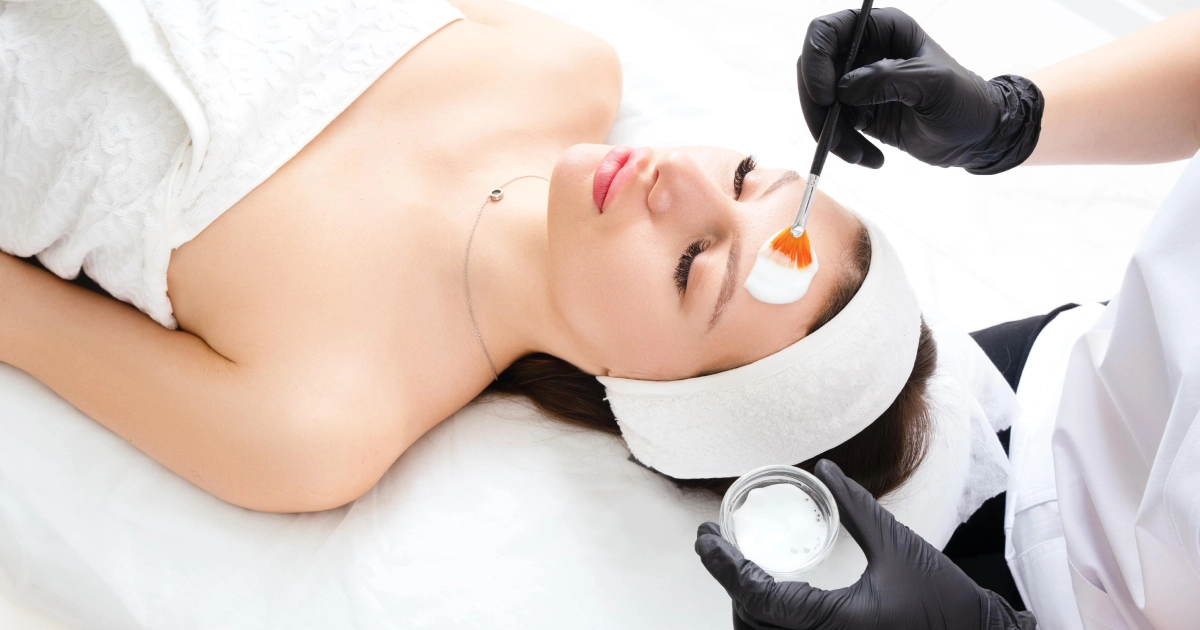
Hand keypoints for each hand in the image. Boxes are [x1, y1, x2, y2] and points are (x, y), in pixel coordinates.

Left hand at [694, 459, 1036, 629]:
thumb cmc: (949, 603)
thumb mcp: (899, 546)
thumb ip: (856, 507)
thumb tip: (826, 470)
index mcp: (836, 623)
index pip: (757, 596)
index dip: (723, 565)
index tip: (705, 537)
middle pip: (751, 621)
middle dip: (731, 584)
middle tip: (718, 546)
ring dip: (747, 605)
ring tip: (740, 567)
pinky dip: (768, 618)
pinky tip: (769, 595)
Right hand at [797, 8, 1042, 172]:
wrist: (975, 137)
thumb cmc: (963, 100)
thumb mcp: (934, 84)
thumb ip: (889, 79)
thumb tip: (844, 89)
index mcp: (882, 29)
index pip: (828, 30)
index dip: (816, 59)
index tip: (827, 95)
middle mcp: (863, 51)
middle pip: (812, 70)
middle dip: (818, 107)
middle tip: (832, 136)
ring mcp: (857, 84)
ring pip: (818, 104)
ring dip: (829, 133)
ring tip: (857, 155)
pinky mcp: (857, 113)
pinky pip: (831, 128)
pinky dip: (841, 146)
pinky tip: (869, 158)